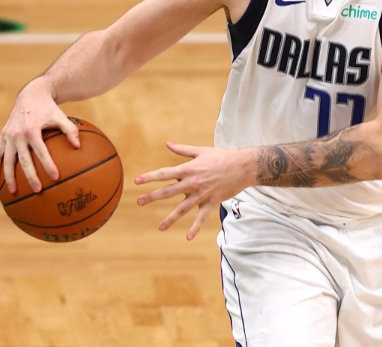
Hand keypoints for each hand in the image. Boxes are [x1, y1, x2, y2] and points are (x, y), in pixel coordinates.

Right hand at [0, 80, 80, 193]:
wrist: (31, 95)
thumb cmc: (49, 109)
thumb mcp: (61, 116)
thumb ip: (70, 130)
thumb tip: (78, 146)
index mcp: (32, 130)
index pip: (41, 152)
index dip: (48, 165)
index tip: (56, 178)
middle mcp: (17, 134)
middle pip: (23, 160)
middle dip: (30, 176)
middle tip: (38, 190)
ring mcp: (8, 136)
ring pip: (6, 160)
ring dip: (9, 176)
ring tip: (14, 192)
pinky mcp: (2, 136)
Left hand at [135, 142, 255, 239]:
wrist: (244, 166)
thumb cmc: (223, 156)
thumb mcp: (202, 151)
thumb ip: (183, 149)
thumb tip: (167, 143)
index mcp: (189, 169)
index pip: (165, 173)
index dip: (150, 177)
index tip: (136, 181)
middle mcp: (193, 182)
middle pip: (169, 191)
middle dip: (153, 197)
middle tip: (140, 202)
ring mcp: (202, 194)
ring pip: (183, 208)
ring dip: (171, 218)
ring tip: (160, 227)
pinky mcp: (212, 201)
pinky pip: (202, 217)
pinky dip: (195, 227)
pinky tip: (188, 237)